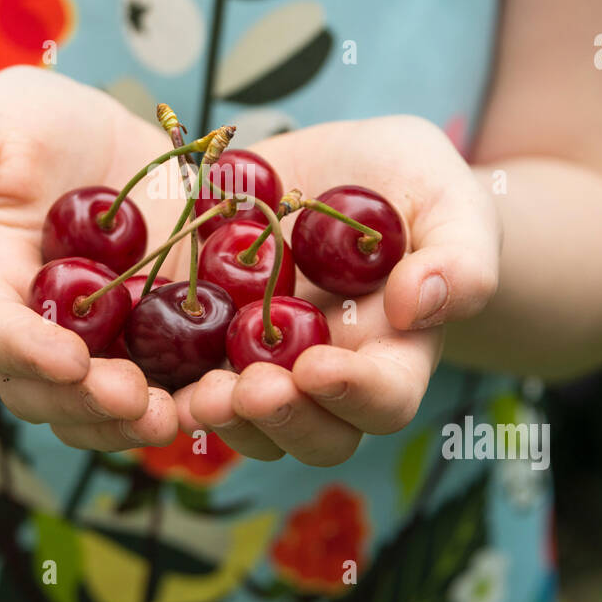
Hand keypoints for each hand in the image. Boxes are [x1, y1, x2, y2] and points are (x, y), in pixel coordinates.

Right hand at [0, 66, 185, 449]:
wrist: (81, 143)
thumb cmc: (7, 130)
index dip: (25, 353)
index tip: (70, 359)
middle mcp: (33, 335)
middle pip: (48, 393)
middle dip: (91, 403)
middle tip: (138, 399)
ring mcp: (96, 344)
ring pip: (106, 408)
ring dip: (144, 420)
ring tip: (190, 413)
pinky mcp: (153, 335)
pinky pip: (172, 380)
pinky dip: (200, 392)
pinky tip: (238, 389)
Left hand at [177, 116, 500, 465]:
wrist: (332, 168)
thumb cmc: (407, 181)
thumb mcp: (446, 196)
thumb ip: (458, 254)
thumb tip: (422, 303)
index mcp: (393, 352)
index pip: (386, 398)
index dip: (356, 395)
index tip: (319, 366)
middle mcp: (327, 375)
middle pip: (315, 434)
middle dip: (281, 418)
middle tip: (247, 388)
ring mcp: (263, 364)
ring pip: (247, 425)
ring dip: (221, 416)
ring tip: (196, 391)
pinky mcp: (206, 339)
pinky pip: (182, 382)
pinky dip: (163, 386)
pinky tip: (142, 369)